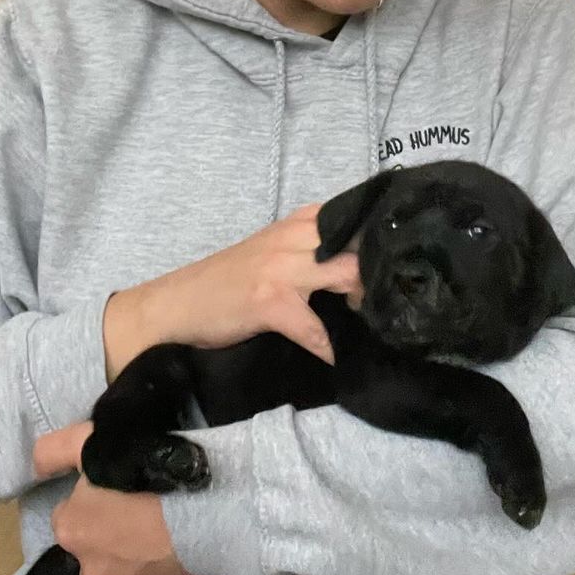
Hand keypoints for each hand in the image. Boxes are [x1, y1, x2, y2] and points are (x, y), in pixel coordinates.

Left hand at [34, 420, 208, 574]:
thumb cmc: (146, 475)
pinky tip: (187, 544)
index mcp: (71, 531)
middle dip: (113, 532)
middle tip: (144, 505)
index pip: (70, 514)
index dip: (92, 499)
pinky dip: (170, 567)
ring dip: (141, 553)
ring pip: (128, 568)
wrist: (205, 512)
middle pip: (97, 546)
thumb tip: (37, 465)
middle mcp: (91, 570)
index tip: (118, 487)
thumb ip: (56, 450)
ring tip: (169, 525)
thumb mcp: (93, 444)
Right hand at [103, 202, 363, 379]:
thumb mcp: (270, 252)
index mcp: (295, 225)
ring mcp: (281, 269)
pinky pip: (313, 328)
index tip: (400, 258)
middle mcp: (291, 239)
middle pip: (357, 244)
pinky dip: (326, 347)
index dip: (380, 237)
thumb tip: (356, 263)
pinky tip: (331, 357)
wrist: (175, 304)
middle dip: (379, 270)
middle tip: (386, 296)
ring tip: (365, 319)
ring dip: (362, 300)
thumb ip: (308, 248)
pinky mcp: (270, 302)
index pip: (351, 217)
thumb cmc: (225, 282)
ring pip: (344, 274)